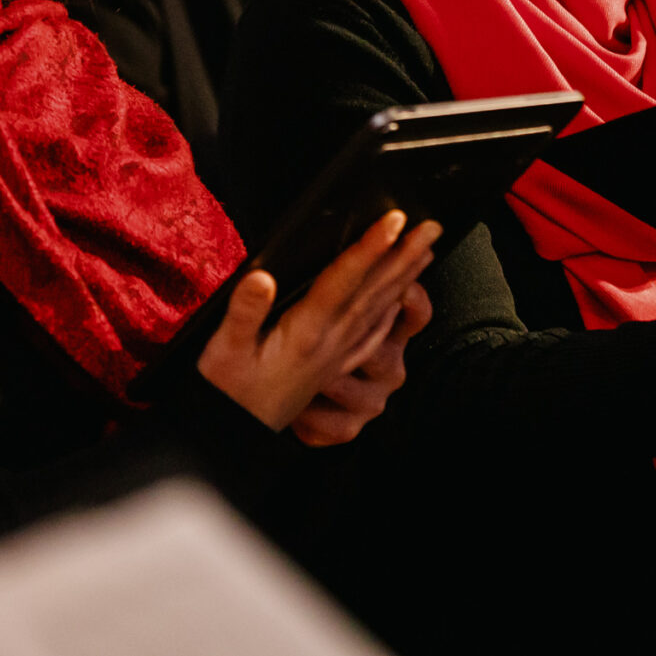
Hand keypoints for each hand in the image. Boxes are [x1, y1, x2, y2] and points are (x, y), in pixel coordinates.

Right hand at [197, 210, 440, 431]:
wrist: (233, 436)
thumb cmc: (225, 391)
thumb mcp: (223, 352)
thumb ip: (243, 315)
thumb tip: (261, 278)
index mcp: (304, 334)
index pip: (344, 281)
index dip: (371, 247)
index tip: (396, 220)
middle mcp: (328, 344)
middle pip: (374, 291)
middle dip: (405, 256)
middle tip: (433, 227)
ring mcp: (335, 356)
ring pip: (379, 310)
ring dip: (405, 279)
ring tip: (427, 251)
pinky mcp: (332, 366)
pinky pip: (372, 335)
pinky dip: (391, 312)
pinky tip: (401, 300)